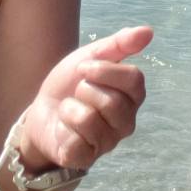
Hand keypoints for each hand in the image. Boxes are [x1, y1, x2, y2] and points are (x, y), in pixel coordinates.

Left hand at [19, 25, 151, 171]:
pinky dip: (62, 129)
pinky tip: (63, 129)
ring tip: (69, 111)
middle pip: (112, 101)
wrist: (41, 110)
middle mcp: (126, 122)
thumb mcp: (91, 56)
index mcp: (132, 96)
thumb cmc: (71, 84)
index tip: (84, 68)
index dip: (105, 70)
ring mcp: (107, 143)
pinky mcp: (86, 158)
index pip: (134, 80)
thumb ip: (120, 44)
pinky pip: (75, 141)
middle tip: (77, 92)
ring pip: (89, 119)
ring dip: (69, 109)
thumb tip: (148, 31)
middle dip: (84, 90)